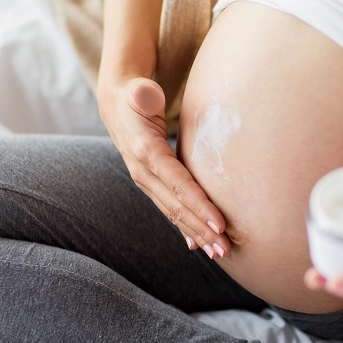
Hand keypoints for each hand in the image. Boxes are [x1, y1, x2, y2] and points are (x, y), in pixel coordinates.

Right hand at [99, 76, 229, 258]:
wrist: (116, 107)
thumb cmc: (136, 96)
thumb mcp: (138, 90)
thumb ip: (143, 94)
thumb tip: (146, 95)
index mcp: (145, 152)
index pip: (177, 183)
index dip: (199, 204)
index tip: (220, 222)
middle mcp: (144, 173)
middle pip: (177, 206)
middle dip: (202, 229)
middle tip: (226, 248)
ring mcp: (147, 182)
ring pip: (174, 213)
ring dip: (197, 234)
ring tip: (220, 252)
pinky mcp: (152, 186)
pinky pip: (170, 210)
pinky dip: (186, 229)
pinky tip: (200, 246)